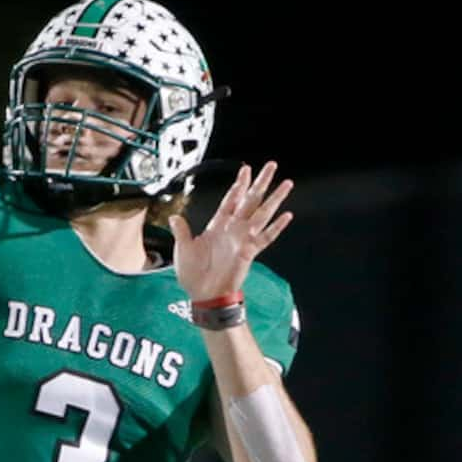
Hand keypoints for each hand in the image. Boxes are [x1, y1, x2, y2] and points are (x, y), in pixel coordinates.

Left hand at [171, 161, 293, 299]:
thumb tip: (174, 217)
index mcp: (217, 226)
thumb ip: (181, 231)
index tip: (246, 170)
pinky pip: (266, 237)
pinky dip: (276, 227)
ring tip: (286, 184)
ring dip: (274, 199)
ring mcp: (243, 239)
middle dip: (261, 182)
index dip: (239, 185)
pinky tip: (287, 216)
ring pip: (262, 213)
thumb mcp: (183, 249)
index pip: (231, 199)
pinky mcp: (250, 251)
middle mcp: (233, 229)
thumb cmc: (193, 275)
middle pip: (250, 200)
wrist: (204, 295)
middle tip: (271, 166)